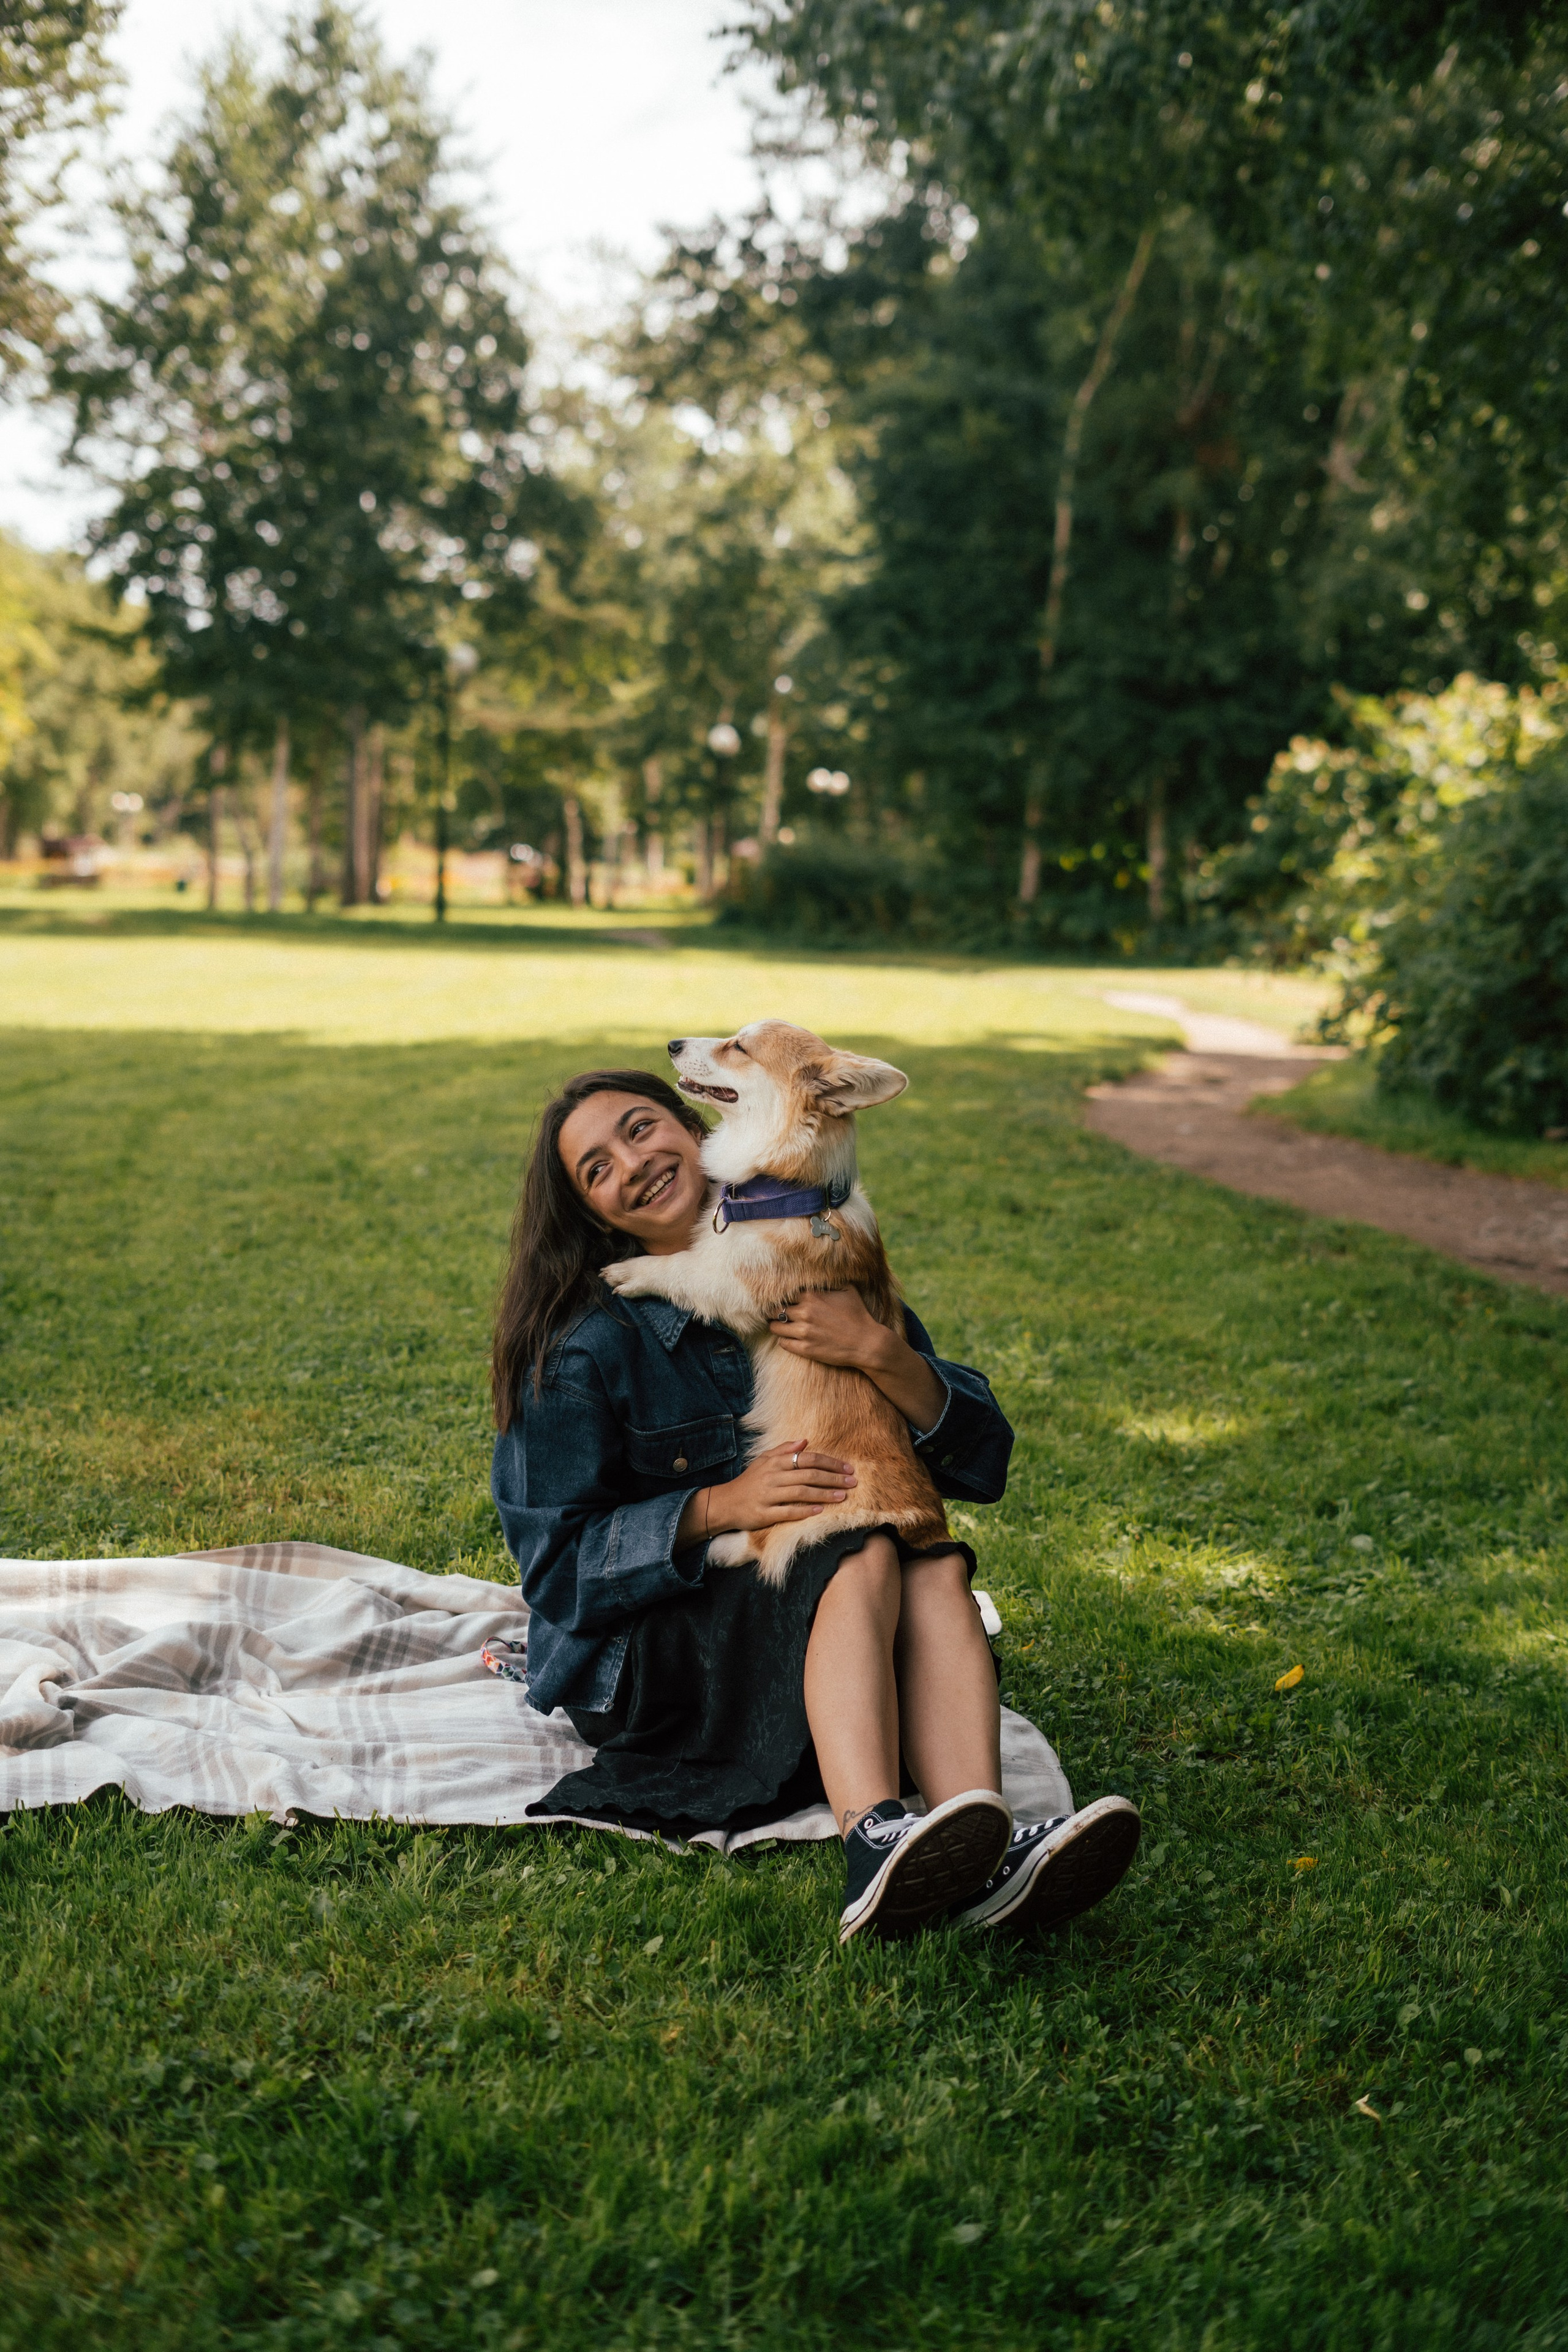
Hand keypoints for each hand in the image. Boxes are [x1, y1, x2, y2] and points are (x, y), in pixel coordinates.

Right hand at [679, 1441, 856, 1544]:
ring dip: (824, 1494)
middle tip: (852, 1482)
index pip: (807, 1459)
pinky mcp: (763, 1514)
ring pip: (801, 1493)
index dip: (829, 1463)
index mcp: (774, 1462)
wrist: (725, 1503)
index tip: (848, 1468)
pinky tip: (820, 1510)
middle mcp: (771, 1477)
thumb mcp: (763, 1461)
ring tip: (842, 1497)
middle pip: (808, 1475)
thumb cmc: (749, 1481)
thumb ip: (784, 1450)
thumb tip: (805, 1441)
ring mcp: (767, 1496)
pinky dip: (805, 1511)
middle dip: (833, 1478)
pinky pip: (787, 1512)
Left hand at [766, 1287, 890, 1371]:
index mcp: (812, 1296)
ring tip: (780, 1325)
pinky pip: (782, 1343)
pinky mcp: (805, 1349)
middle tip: (776, 1312)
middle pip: (774, 1309)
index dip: (781, 1296)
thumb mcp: (848, 1290)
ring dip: (776, 1325)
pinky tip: (789, 1338)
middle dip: (774, 1310)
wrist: (867, 1343)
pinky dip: (783, 1340)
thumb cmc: (858, 1315)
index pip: (783, 1292)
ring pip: (775, 1327)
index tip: (782, 1299)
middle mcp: (804, 1313)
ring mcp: (804, 1332)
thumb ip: (830, 1280)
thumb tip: (822, 1271)